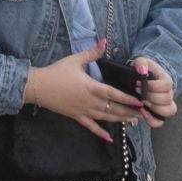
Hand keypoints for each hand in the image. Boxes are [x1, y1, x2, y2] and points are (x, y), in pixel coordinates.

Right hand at [24, 42, 143, 141]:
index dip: (128, 99)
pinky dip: (101, 133)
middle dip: (129, 111)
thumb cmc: (57, 71)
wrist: (39, 87)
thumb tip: (105, 40)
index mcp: (92, 87)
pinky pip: (91, 127)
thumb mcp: (75, 60)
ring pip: (105, 118)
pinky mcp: (77, 117)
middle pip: (113, 108)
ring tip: (133, 121)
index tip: (140, 102)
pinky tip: (110, 139)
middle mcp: (90, 101)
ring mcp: (84, 111)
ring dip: (120, 120)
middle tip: (142, 114)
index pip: (114, 94)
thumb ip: (92, 52)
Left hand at [131, 56, 176, 123]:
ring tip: (142, 103)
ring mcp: (165, 105)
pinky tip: (142, 112)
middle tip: (137, 92)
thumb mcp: (141, 62)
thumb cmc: (142, 70)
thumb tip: (142, 70)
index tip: (138, 84)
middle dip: (151, 96)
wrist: (140, 79)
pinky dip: (151, 120)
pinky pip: (160, 122)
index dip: (153, 86)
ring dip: (154, 108)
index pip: (167, 84)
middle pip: (167, 98)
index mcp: (166, 80)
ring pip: (169, 111)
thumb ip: (141, 63)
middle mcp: (169, 93)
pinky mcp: (158, 114)